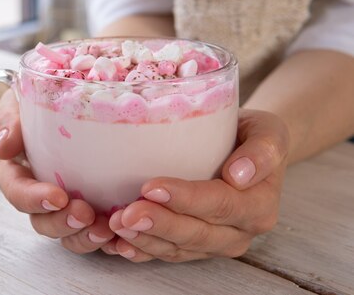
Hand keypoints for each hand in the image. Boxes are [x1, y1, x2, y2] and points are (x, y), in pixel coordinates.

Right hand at [0, 89, 114, 252]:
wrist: (75, 101)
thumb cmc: (43, 101)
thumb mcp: (21, 102)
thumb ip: (10, 119)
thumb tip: (3, 147)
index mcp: (19, 171)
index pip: (17, 191)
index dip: (33, 199)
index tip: (57, 197)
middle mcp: (41, 193)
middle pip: (42, 221)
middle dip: (62, 223)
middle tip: (85, 215)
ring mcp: (67, 204)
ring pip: (68, 233)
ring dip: (84, 236)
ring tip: (106, 231)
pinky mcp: (94, 207)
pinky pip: (95, 231)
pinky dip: (107, 237)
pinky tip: (121, 235)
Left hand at [105, 109, 289, 261]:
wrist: (250, 151)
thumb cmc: (252, 136)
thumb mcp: (268, 132)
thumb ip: (263, 150)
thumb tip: (240, 174)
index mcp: (258, 205)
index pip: (219, 204)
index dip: (185, 198)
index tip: (151, 188)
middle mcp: (239, 231)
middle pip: (196, 233)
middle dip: (158, 225)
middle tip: (126, 214)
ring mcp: (216, 243)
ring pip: (178, 249)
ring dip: (145, 240)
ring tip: (117, 226)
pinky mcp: (195, 248)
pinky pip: (168, 254)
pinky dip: (142, 251)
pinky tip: (119, 244)